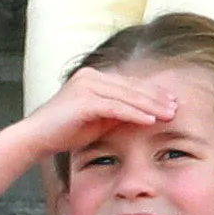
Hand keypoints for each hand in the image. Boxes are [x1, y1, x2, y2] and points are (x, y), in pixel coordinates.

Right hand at [23, 66, 178, 163]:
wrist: (35, 138)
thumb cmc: (64, 131)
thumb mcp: (96, 120)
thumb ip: (116, 113)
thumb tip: (143, 115)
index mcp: (93, 77)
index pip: (129, 83)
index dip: (152, 92)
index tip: (172, 101)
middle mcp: (90, 76)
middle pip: (131, 86)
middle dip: (157, 97)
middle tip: (178, 106)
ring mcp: (86, 86)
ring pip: (127, 95)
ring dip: (151, 105)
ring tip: (170, 114)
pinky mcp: (84, 101)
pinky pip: (116, 107)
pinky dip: (135, 113)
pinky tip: (151, 120)